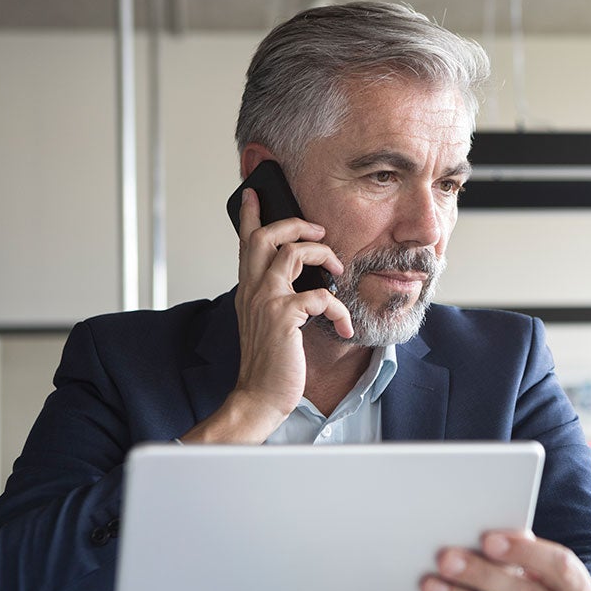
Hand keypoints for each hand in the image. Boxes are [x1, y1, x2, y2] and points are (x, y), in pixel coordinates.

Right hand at [180, 188, 350, 443]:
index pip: (245, 243)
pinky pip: (320, 296)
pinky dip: (339, 309)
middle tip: (318, 230)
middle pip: (267, 236)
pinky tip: (344, 326)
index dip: (249, 215)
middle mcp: (253, 290)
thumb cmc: (270, 363)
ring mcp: (266, 302)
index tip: (253, 193)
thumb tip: (304, 283)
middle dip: (295, 224)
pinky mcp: (284, 317)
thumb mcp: (269, 323)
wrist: (259, 397)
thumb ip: (278, 299)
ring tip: (337, 270)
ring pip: (292, 253)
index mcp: (249, 290)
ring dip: (322, 256)